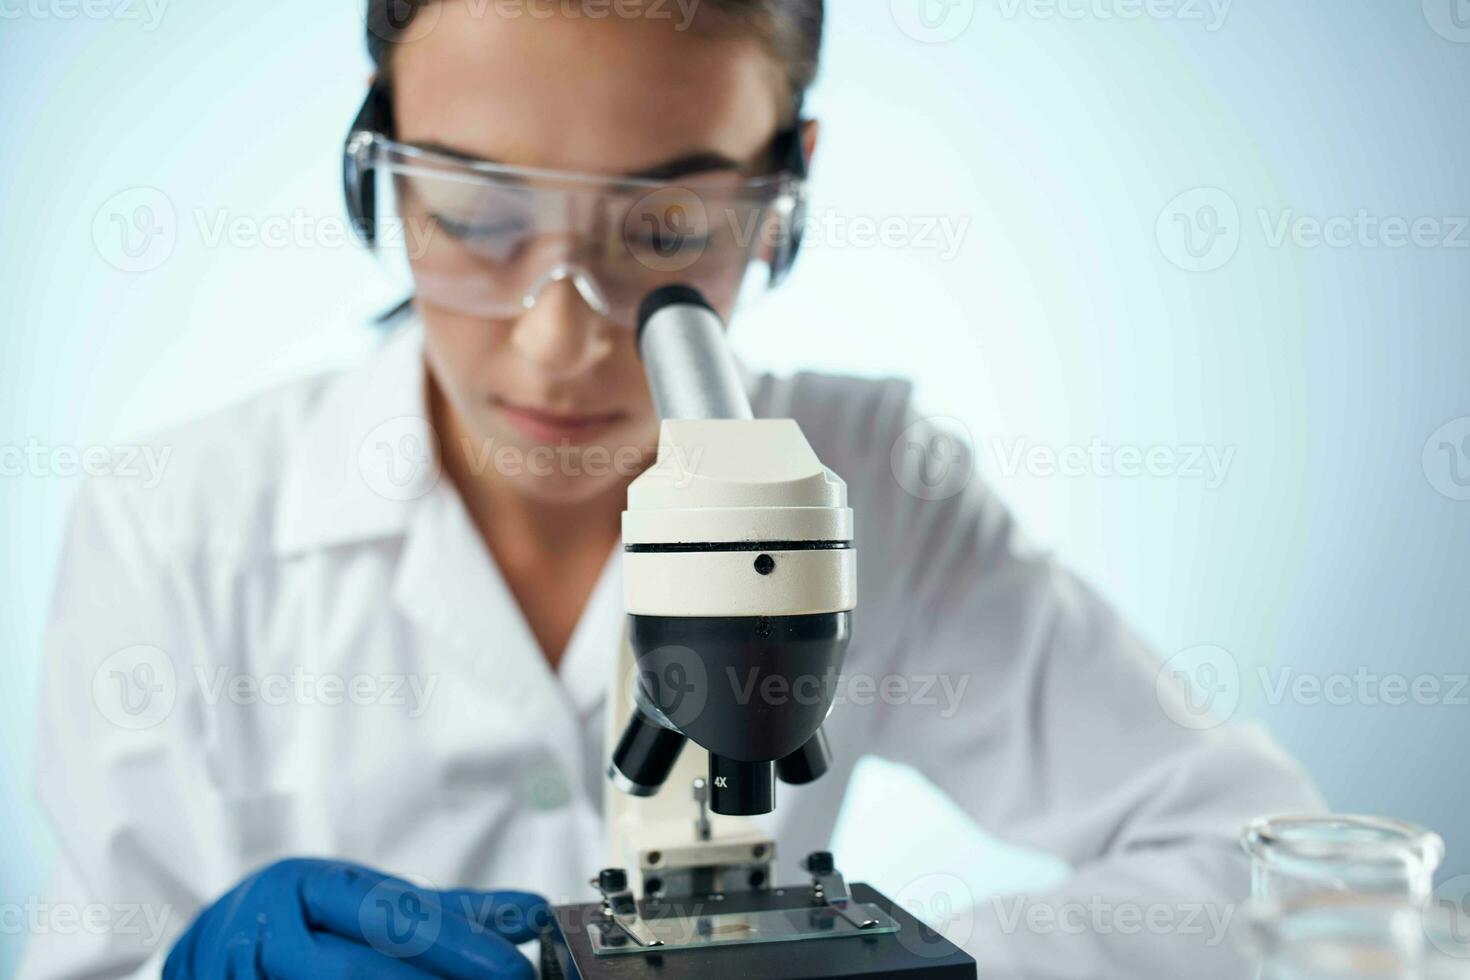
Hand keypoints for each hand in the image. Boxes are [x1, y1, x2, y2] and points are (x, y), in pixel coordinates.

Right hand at [164, 858, 547, 978]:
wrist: (199, 954)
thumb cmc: (298, 924)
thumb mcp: (363, 903)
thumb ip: (447, 912)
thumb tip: (532, 912)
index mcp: (309, 885)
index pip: (389, 912)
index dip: (455, 943)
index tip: (511, 968)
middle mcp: (271, 929)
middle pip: (355, 968)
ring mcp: (243, 975)